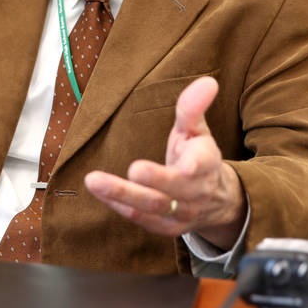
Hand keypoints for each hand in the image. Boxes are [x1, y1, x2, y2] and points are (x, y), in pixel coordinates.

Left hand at [84, 76, 245, 248]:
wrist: (214, 201)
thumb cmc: (197, 156)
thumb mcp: (197, 130)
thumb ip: (193, 108)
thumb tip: (208, 81)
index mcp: (206, 164)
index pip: (203, 165)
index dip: (195, 164)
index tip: (186, 160)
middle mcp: (195, 192)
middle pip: (175, 189)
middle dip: (156, 180)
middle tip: (134, 169)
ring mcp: (180, 212)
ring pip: (153, 207)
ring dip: (123, 194)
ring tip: (94, 180)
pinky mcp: (164, 227)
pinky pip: (140, 218)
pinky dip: (118, 205)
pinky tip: (98, 191)